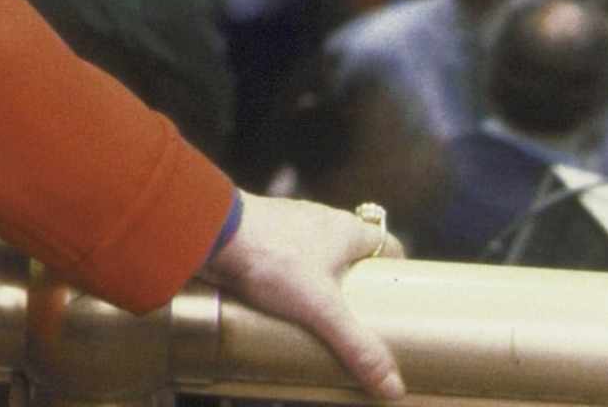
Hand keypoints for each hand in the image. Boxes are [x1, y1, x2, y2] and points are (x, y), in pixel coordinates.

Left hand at [198, 192, 404, 401]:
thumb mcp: (322, 309)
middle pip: (352, 254)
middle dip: (356, 284)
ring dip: (320, 283)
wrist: (209, 231)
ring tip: (321, 319)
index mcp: (346, 229)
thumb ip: (356, 346)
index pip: (387, 245)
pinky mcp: (259, 236)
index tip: (398, 300)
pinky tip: (281, 305)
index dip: (395, 270)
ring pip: (316, 256)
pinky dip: (288, 280)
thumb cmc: (270, 258)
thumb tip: (392, 387)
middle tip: (359, 319)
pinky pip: (284, 259)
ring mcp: (287, 225)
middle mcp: (320, 221)